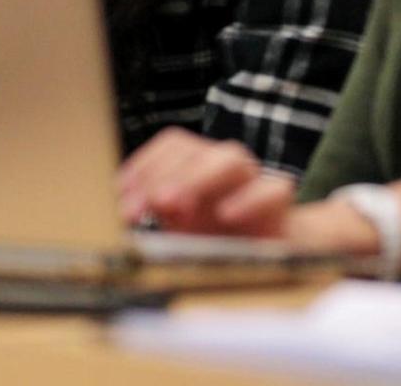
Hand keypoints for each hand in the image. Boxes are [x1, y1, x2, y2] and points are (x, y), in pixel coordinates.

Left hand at [116, 127, 291, 236]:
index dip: (144, 165)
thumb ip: (158, 212)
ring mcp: (252, 178)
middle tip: (147, 204)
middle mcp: (223, 164)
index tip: (122, 194)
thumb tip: (127, 206)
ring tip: (173, 204)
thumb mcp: (180, 225)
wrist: (268, 255)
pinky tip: (226, 215)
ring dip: (197, 178)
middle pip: (194, 151)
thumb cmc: (217, 235)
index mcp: (197, 164)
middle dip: (163, 176)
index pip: (171, 146)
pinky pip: (271, 189)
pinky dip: (248, 199)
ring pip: (229, 159)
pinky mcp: (278, 201)